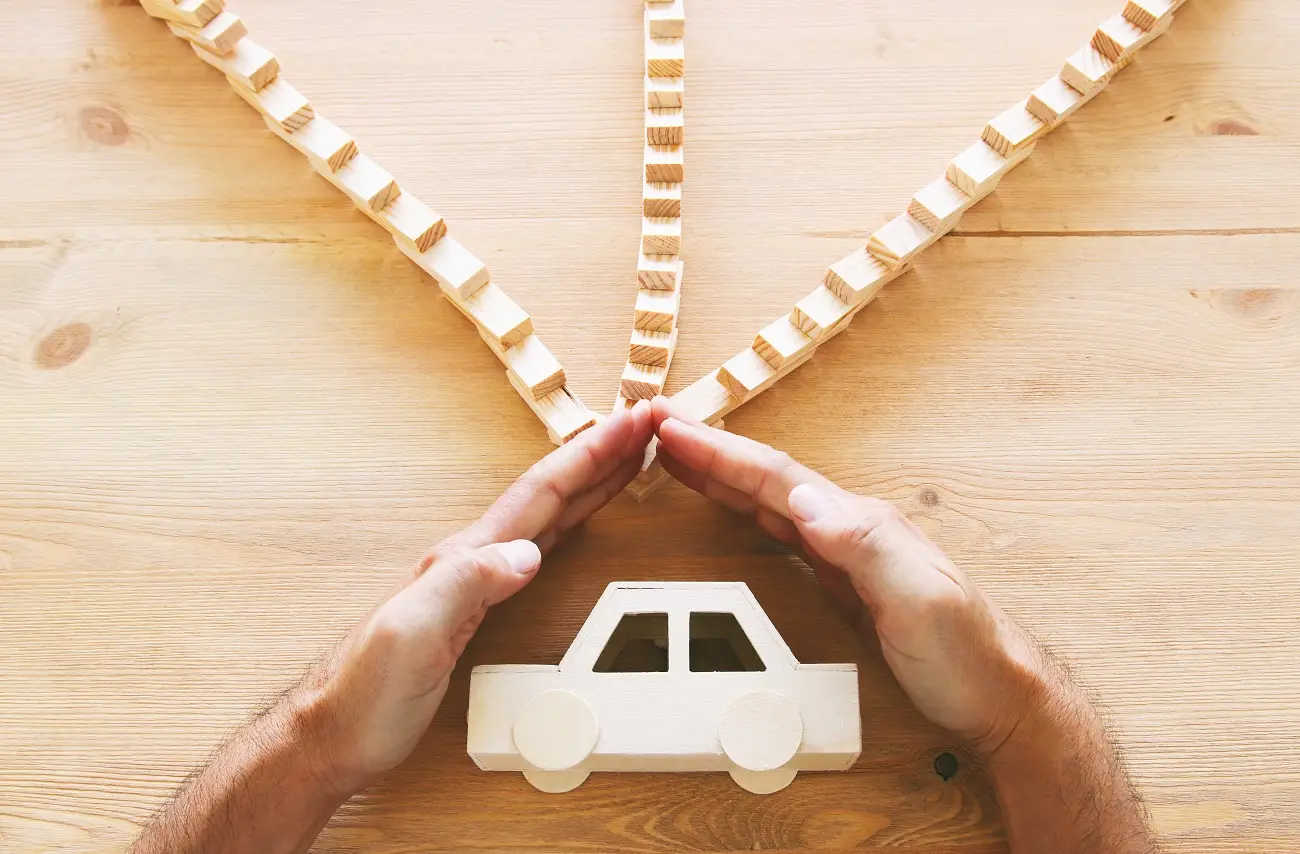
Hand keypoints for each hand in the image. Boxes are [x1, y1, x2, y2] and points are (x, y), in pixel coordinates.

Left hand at [296, 401, 653, 793]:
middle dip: (599, 457)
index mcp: (464, 558)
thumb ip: (465, 585)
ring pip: (547, 518)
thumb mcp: (412, 634)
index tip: (629, 424)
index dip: (589, 457)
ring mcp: (475, 582)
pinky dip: (569, 526)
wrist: (336, 733)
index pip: (540, 494)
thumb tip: (528, 552)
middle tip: (644, 426)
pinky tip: (580, 522)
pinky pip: (539, 550)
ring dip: (590, 485)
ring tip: (627, 460)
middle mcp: (472, 559)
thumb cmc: (366, 692)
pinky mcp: (478, 609)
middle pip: (549, 495)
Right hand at [649, 397, 1047, 755]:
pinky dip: (745, 512)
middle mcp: (851, 529)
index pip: (778, 479)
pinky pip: (779, 534)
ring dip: (722, 476)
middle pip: (767, 480)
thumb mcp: (921, 599)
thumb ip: (865, 545)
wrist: (1001, 700)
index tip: (671, 429)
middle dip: (711, 451)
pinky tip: (732, 509)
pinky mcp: (843, 583)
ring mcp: (847, 554)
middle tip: (657, 425)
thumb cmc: (966, 655)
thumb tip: (803, 499)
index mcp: (861, 524)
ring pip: (770, 502)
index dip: (721, 454)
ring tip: (677, 455)